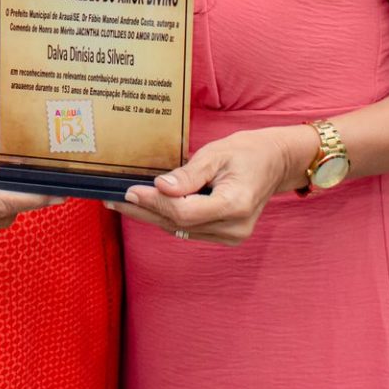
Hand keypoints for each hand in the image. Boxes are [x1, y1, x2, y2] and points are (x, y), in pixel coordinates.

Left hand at [106, 126, 316, 244]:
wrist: (276, 163)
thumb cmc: (248, 152)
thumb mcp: (218, 153)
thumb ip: (189, 174)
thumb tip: (160, 187)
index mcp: (235, 204)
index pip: (184, 210)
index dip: (154, 202)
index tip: (129, 191)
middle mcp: (234, 227)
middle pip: (178, 224)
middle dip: (143, 211)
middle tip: (112, 201)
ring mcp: (231, 236)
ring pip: (180, 230)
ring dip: (150, 216)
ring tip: (120, 204)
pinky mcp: (225, 236)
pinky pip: (189, 229)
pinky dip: (166, 218)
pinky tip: (146, 208)